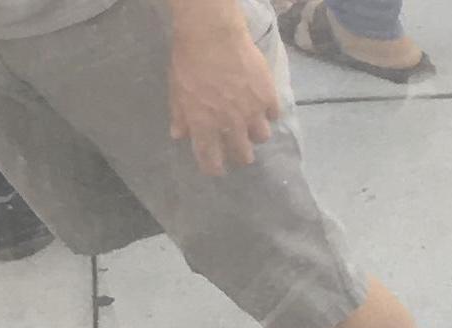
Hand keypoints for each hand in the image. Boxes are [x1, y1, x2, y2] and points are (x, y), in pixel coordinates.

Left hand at [168, 24, 283, 174]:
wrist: (212, 35)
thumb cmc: (189, 63)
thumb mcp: (177, 93)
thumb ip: (181, 117)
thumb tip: (180, 135)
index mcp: (205, 129)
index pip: (211, 161)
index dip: (215, 168)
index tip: (218, 168)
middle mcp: (230, 126)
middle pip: (243, 155)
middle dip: (240, 155)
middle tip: (240, 149)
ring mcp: (251, 111)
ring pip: (262, 137)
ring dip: (257, 134)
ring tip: (254, 125)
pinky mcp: (267, 95)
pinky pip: (274, 114)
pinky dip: (270, 113)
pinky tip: (264, 106)